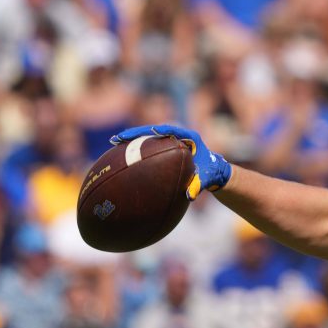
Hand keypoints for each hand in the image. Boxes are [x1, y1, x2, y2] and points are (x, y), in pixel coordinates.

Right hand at [110, 124, 231, 199]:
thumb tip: (189, 196)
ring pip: (148, 137)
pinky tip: (120, 155)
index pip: (174, 131)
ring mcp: (169, 141)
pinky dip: (136, 149)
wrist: (213, 171)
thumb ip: (199, 185)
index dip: (163, 131)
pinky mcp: (164, 147)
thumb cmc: (211, 172)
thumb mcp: (207, 179)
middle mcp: (178, 137)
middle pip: (154, 131)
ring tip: (114, 142)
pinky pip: (148, 146)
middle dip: (137, 133)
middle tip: (120, 138)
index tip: (153, 132)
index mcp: (191, 138)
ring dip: (132, 139)